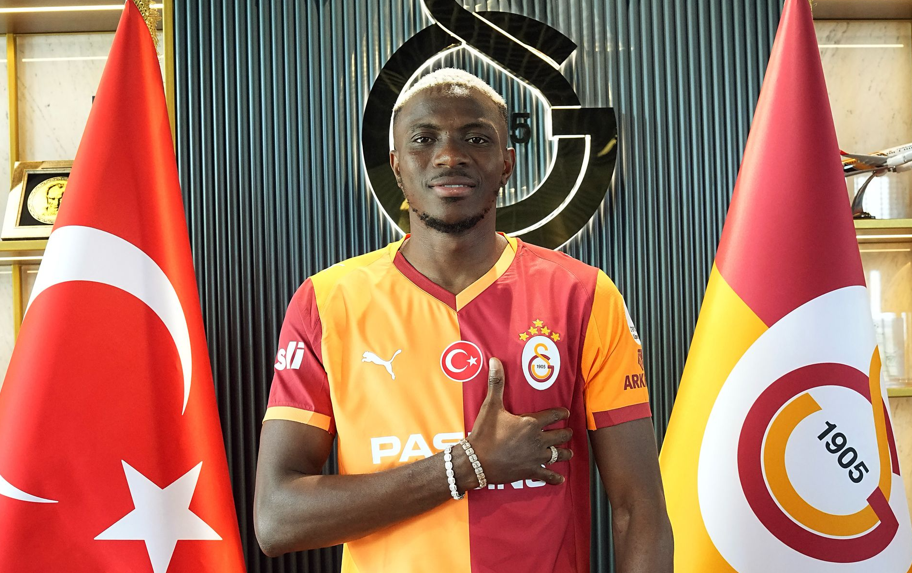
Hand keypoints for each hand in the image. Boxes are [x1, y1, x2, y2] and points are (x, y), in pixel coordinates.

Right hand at [467, 357, 572, 485]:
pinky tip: (560, 479)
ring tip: (568, 452)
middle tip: (568, 432)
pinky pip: (547, 476)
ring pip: (558, 455)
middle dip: (565, 433)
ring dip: (564, 453)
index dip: (562, 413)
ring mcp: (535, 458)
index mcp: (531, 423)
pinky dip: (555, 478)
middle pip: (559, 436)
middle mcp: (537, 440)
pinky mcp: (530, 472)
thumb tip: (495, 361)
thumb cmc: (484, 433)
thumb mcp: (490, 406)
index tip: (566, 413)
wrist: (476, 461)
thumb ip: (496, 383)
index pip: (553, 416)